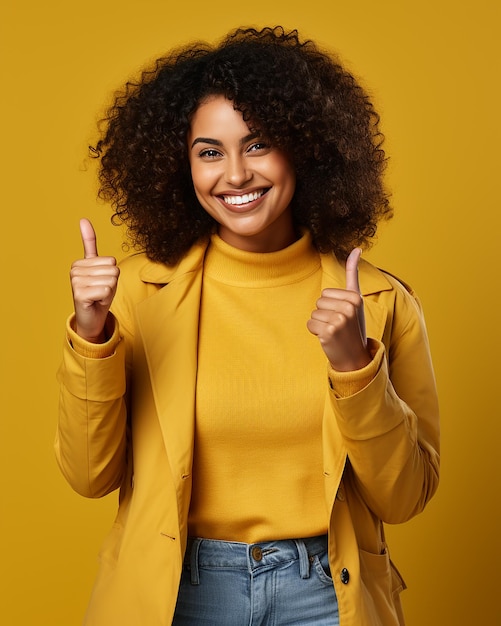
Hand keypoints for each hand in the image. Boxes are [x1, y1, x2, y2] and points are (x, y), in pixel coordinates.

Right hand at [70, 219, 118, 342]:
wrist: (92, 319)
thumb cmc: (98, 294)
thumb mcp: (100, 269)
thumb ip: (90, 244)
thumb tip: (83, 219)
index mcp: (79, 263)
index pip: (111, 261)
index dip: (112, 275)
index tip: (100, 283)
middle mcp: (74, 270)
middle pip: (112, 270)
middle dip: (111, 284)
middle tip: (100, 292)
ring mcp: (75, 282)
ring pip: (111, 280)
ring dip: (109, 292)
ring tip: (98, 297)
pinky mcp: (79, 294)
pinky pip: (107, 290)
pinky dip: (106, 298)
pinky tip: (96, 302)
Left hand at [307, 248, 369, 370]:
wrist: (354, 357)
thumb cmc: (352, 326)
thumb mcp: (355, 300)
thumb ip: (353, 274)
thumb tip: (356, 249)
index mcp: (356, 298)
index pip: (326, 293)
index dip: (330, 305)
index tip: (343, 316)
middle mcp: (350, 308)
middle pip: (318, 302)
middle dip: (324, 314)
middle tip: (338, 326)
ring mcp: (340, 320)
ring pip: (313, 313)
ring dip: (320, 324)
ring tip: (333, 332)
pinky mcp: (329, 332)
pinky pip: (310, 324)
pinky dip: (315, 333)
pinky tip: (328, 338)